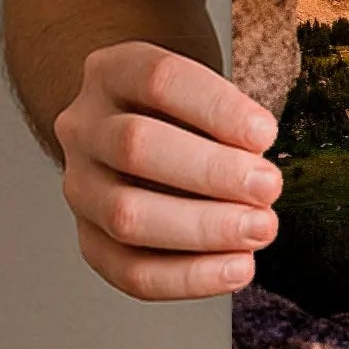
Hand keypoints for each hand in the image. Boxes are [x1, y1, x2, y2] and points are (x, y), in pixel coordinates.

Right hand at [54, 40, 283, 300]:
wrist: (133, 127)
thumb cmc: (184, 107)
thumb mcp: (201, 84)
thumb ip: (227, 114)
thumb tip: (257, 157)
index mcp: (113, 71)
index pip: (159, 79)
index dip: (217, 108)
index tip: (266, 133)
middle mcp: (84, 127)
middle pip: (136, 146)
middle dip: (212, 173)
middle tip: (269, 187)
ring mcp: (79, 185)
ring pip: (126, 215)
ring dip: (204, 228)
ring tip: (261, 229)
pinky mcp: (89, 238)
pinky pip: (129, 271)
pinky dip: (189, 277)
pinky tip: (236, 268)